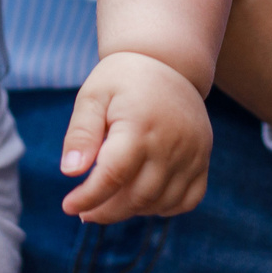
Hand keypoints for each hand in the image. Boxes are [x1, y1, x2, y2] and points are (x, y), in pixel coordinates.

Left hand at [58, 51, 212, 220]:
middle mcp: (170, 143)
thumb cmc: (123, 79)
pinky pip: (187, 200)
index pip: (112, 176)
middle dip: (106, 211)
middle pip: (136, 197)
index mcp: (139, 125)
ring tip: (110, 201)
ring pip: (160, 203)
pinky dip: (163, 207)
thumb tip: (70, 171)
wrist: (168, 61)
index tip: (69, 206)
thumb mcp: (93, 95)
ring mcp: (192, 152)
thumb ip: (81, 133)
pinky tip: (142, 198)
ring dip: (131, 210)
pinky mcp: (203, 158)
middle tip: (86, 211)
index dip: (89, 197)